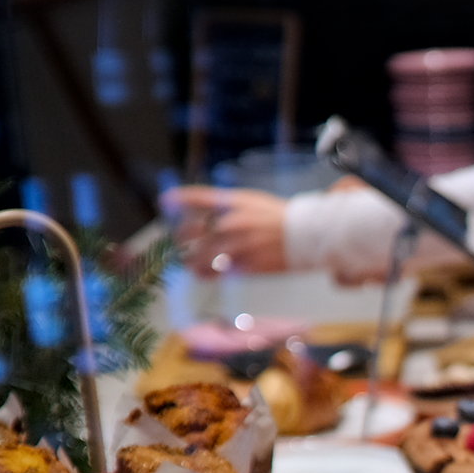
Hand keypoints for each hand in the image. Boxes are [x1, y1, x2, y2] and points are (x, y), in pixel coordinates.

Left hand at [162, 185, 289, 273]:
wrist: (309, 234)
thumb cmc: (281, 217)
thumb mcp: (253, 201)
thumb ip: (229, 205)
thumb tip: (207, 215)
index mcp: (235, 202)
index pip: (199, 197)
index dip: (179, 198)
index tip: (164, 201)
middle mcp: (232, 221)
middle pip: (194, 230)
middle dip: (183, 238)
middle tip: (179, 244)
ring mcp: (239, 243)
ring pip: (203, 255)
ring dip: (192, 261)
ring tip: (189, 265)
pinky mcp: (247, 263)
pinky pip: (221, 271)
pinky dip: (209, 273)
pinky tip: (204, 275)